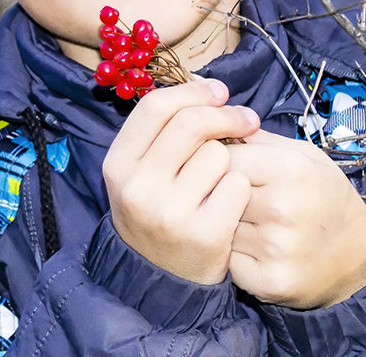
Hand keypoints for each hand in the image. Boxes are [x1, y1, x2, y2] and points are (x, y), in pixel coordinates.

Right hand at [102, 78, 260, 284]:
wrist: (162, 278)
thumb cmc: (158, 210)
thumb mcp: (141, 171)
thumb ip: (164, 131)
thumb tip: (210, 87)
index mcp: (118, 164)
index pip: (156, 107)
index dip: (193, 92)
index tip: (220, 92)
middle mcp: (138, 187)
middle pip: (191, 124)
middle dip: (226, 115)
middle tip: (247, 120)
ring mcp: (170, 212)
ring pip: (219, 154)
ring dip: (230, 161)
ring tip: (221, 180)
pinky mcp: (204, 234)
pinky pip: (238, 185)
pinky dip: (241, 188)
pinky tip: (231, 202)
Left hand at [226, 131, 365, 308]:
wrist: (357, 258)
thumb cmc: (325, 198)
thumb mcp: (306, 156)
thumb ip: (261, 140)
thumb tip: (218, 125)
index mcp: (292, 169)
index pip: (223, 156)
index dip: (219, 160)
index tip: (227, 167)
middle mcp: (282, 208)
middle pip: (216, 190)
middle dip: (218, 191)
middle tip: (235, 196)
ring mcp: (274, 248)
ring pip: (217, 225)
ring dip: (223, 224)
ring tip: (248, 222)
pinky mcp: (267, 281)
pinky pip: (226, 260)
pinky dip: (232, 254)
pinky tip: (251, 248)